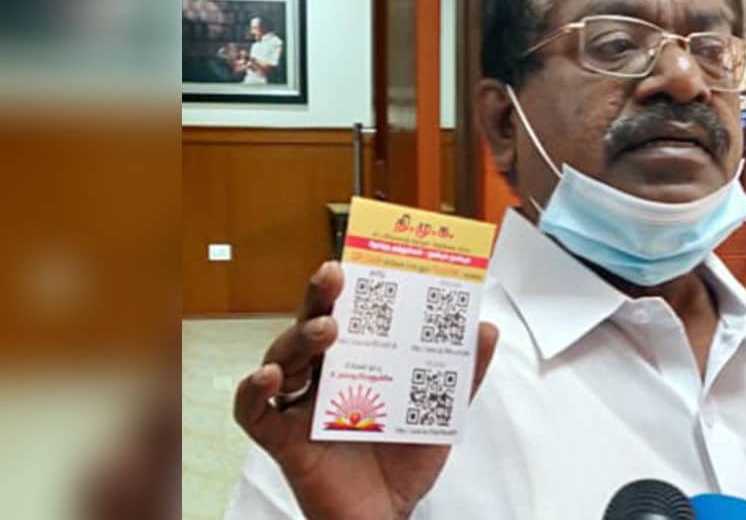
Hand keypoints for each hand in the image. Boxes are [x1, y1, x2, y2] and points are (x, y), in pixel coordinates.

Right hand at [233, 262, 499, 519]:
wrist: (389, 515)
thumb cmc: (405, 460)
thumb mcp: (442, 412)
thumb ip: (463, 373)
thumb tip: (486, 328)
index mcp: (357, 362)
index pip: (347, 314)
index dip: (347, 287)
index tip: (358, 259)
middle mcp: (324, 377)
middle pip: (311, 326)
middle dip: (319, 296)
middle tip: (333, 274)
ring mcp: (300, 406)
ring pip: (282, 358)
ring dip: (298, 338)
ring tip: (326, 330)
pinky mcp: (284, 440)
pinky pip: (253, 413)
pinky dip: (252, 392)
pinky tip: (267, 376)